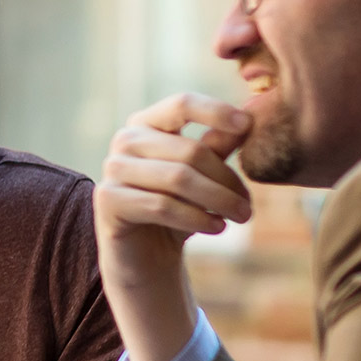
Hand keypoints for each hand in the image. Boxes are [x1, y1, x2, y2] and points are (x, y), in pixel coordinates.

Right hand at [93, 92, 250, 360]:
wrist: (146, 256)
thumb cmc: (178, 208)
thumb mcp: (203, 176)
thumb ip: (219, 145)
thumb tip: (251, 115)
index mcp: (148, 124)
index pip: (182, 104)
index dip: (216, 112)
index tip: (248, 125)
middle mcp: (125, 140)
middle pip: (189, 151)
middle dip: (227, 180)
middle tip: (248, 207)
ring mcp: (112, 169)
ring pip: (178, 179)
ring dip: (218, 201)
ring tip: (239, 218)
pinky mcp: (108, 200)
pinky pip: (162, 206)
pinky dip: (197, 218)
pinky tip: (216, 228)